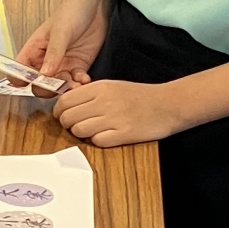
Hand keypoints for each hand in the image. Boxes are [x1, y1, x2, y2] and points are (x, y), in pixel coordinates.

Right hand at [18, 0, 107, 83]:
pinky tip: (84, 78)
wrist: (95, 5)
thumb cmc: (71, 11)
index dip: (21, 80)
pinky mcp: (78, 66)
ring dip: (66, 89)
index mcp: (34, 50)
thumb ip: (53, 53)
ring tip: (75, 85)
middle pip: (39, 84)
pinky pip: (76, 82)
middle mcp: (45, 61)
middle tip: (57, 86)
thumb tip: (44, 74)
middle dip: (47, 88)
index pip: (19, 71)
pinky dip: (80, 83)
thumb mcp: (60, 31)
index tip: (31, 83)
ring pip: (58, 86)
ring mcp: (62, 65)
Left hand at [52, 75, 191, 146]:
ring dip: (83, 134)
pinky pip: (97, 141)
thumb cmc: (141, 96)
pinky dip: (98, 141)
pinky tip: (107, 135)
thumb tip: (68, 104)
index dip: (59, 112)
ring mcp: (114, 118)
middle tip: (77, 125)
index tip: (63, 116)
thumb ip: (90, 94)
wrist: (169, 104)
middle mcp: (104, 101)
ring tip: (95, 130)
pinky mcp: (123, 134)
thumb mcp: (113, 86)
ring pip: (79, 131)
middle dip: (68, 125)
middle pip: (68, 118)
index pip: (65, 101)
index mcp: (100, 87)